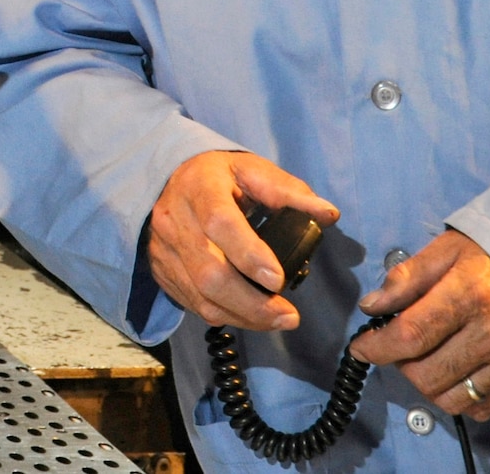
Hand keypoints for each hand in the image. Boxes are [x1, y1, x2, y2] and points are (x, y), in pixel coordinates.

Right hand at [147, 150, 339, 330]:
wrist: (168, 178)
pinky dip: (226, 315)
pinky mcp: (161, 270)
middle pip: (209, 272)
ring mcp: (164, 249)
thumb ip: (289, 191)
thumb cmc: (218, 175)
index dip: (249, 255)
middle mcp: (175, 220)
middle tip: (289, 316)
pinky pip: (193, 303)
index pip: (220, 224)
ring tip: (278, 320)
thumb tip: (328, 214)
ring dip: (243, 316)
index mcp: (200, 187)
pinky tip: (251, 316)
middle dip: (252, 303)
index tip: (279, 280)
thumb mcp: (252, 170)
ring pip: (200, 295)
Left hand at [348, 229, 489, 419]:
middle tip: (399, 346)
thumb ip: (407, 278)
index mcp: (470, 295)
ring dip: (426, 384)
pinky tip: (453, 372)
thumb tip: (371, 307)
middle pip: (426, 375)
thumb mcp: (447, 249)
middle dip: (399, 365)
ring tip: (425, 359)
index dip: (377, 347)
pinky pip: (479, 408)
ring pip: (449, 399)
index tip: (361, 348)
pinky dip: (458, 397)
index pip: (411, 335)